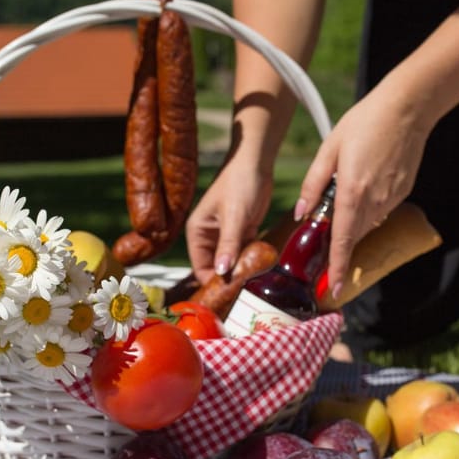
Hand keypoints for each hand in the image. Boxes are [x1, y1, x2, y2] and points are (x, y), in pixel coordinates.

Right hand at [185, 150, 272, 284]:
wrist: (256, 162)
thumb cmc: (239, 184)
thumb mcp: (234, 216)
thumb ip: (228, 245)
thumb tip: (222, 272)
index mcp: (197, 232)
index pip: (201, 267)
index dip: (212, 282)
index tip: (228, 297)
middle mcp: (208, 236)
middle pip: (216, 268)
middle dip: (228, 279)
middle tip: (244, 293)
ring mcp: (226, 235)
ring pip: (232, 263)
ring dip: (242, 271)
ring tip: (254, 282)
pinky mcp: (242, 232)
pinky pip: (245, 254)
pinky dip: (252, 261)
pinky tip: (261, 268)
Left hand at [296, 78, 431, 299]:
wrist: (407, 108)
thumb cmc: (364, 123)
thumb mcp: (329, 149)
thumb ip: (313, 184)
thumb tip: (300, 213)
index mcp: (353, 192)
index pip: (343, 240)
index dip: (338, 266)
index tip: (335, 287)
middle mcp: (375, 201)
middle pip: (353, 234)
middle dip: (340, 239)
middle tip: (326, 229)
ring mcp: (391, 198)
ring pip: (367, 223)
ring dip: (354, 221)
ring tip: (347, 192)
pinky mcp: (403, 192)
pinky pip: (380, 210)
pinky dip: (368, 207)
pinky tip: (365, 183)